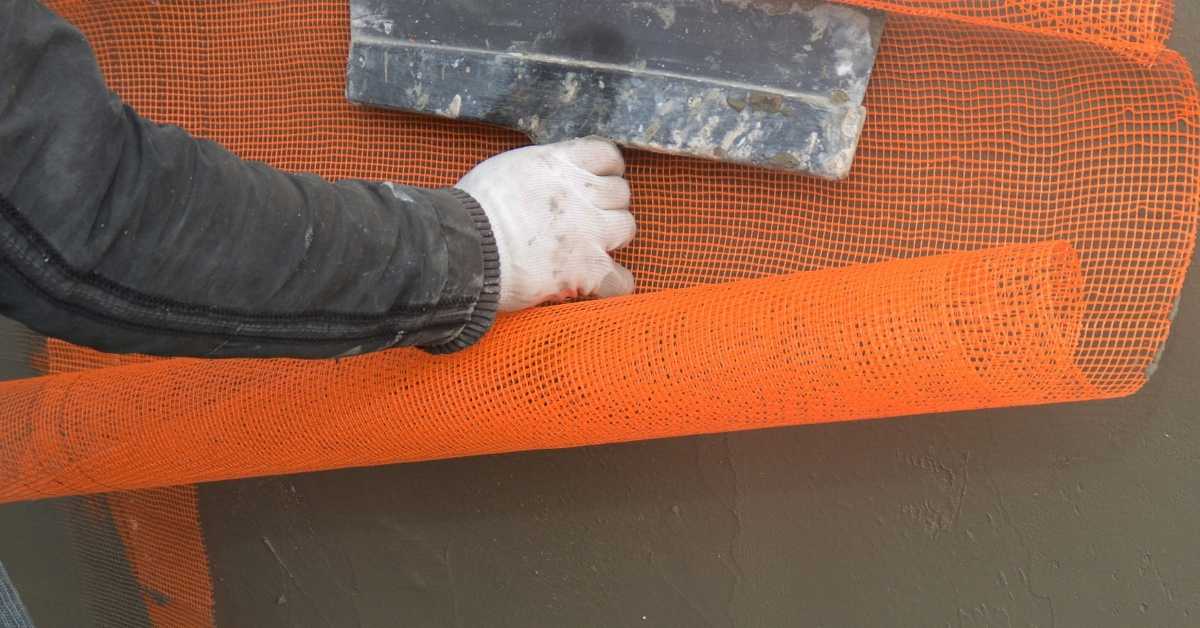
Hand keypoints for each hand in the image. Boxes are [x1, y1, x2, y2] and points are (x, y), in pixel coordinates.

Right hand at [456, 137, 636, 311]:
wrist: (466, 248)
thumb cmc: (473, 209)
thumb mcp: (507, 168)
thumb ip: (539, 171)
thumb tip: (546, 179)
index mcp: (561, 164)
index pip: (607, 155)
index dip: (605, 169)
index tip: (594, 181)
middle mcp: (583, 193)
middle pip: (620, 193)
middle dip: (605, 205)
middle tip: (583, 220)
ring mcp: (590, 231)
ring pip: (627, 228)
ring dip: (611, 237)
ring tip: (587, 248)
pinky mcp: (588, 269)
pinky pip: (622, 280)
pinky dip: (614, 284)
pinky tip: (597, 284)